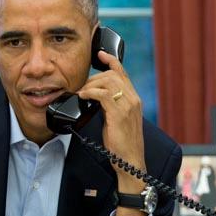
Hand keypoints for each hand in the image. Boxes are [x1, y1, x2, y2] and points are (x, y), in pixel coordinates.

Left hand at [77, 50, 146, 199]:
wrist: (130, 162)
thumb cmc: (122, 143)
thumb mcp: (117, 119)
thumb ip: (110, 105)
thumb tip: (94, 97)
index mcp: (133, 99)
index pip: (123, 73)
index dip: (111, 61)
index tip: (100, 54)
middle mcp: (133, 99)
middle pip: (113, 74)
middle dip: (94, 77)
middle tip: (83, 87)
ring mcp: (128, 106)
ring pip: (108, 81)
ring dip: (91, 84)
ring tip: (82, 93)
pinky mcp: (119, 114)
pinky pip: (103, 94)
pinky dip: (90, 92)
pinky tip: (84, 97)